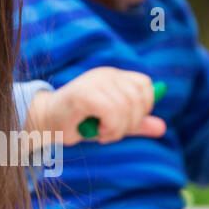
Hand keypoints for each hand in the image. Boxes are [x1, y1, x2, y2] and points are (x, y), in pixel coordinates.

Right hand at [26, 67, 165, 144]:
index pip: (145, 85)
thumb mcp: (113, 123)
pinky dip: (110, 128)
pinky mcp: (84, 93)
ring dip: (118, 129)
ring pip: (126, 107)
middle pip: (138, 99)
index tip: (127, 122)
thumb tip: (162, 128)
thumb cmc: (79, 122)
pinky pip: (111, 111)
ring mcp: (94, 81)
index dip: (144, 107)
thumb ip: (135, 124)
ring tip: (104, 134)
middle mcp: (106, 74)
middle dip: (130, 124)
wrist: (46, 124)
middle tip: (112, 134)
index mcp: (114, 76)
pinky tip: (99, 132)